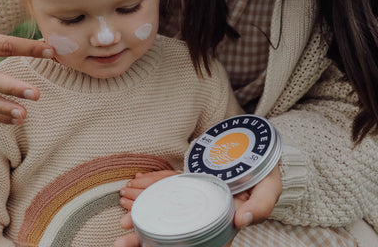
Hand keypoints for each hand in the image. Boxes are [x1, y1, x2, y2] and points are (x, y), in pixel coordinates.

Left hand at [113, 166, 281, 245]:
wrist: (261, 153)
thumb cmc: (266, 173)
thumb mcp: (270, 188)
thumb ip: (260, 206)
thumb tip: (241, 221)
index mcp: (220, 222)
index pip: (191, 239)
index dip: (167, 244)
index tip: (144, 245)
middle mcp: (204, 213)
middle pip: (172, 226)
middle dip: (145, 231)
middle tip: (121, 233)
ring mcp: (196, 196)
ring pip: (166, 204)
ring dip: (143, 205)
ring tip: (123, 203)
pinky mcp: (191, 180)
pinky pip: (169, 184)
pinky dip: (153, 183)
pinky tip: (137, 182)